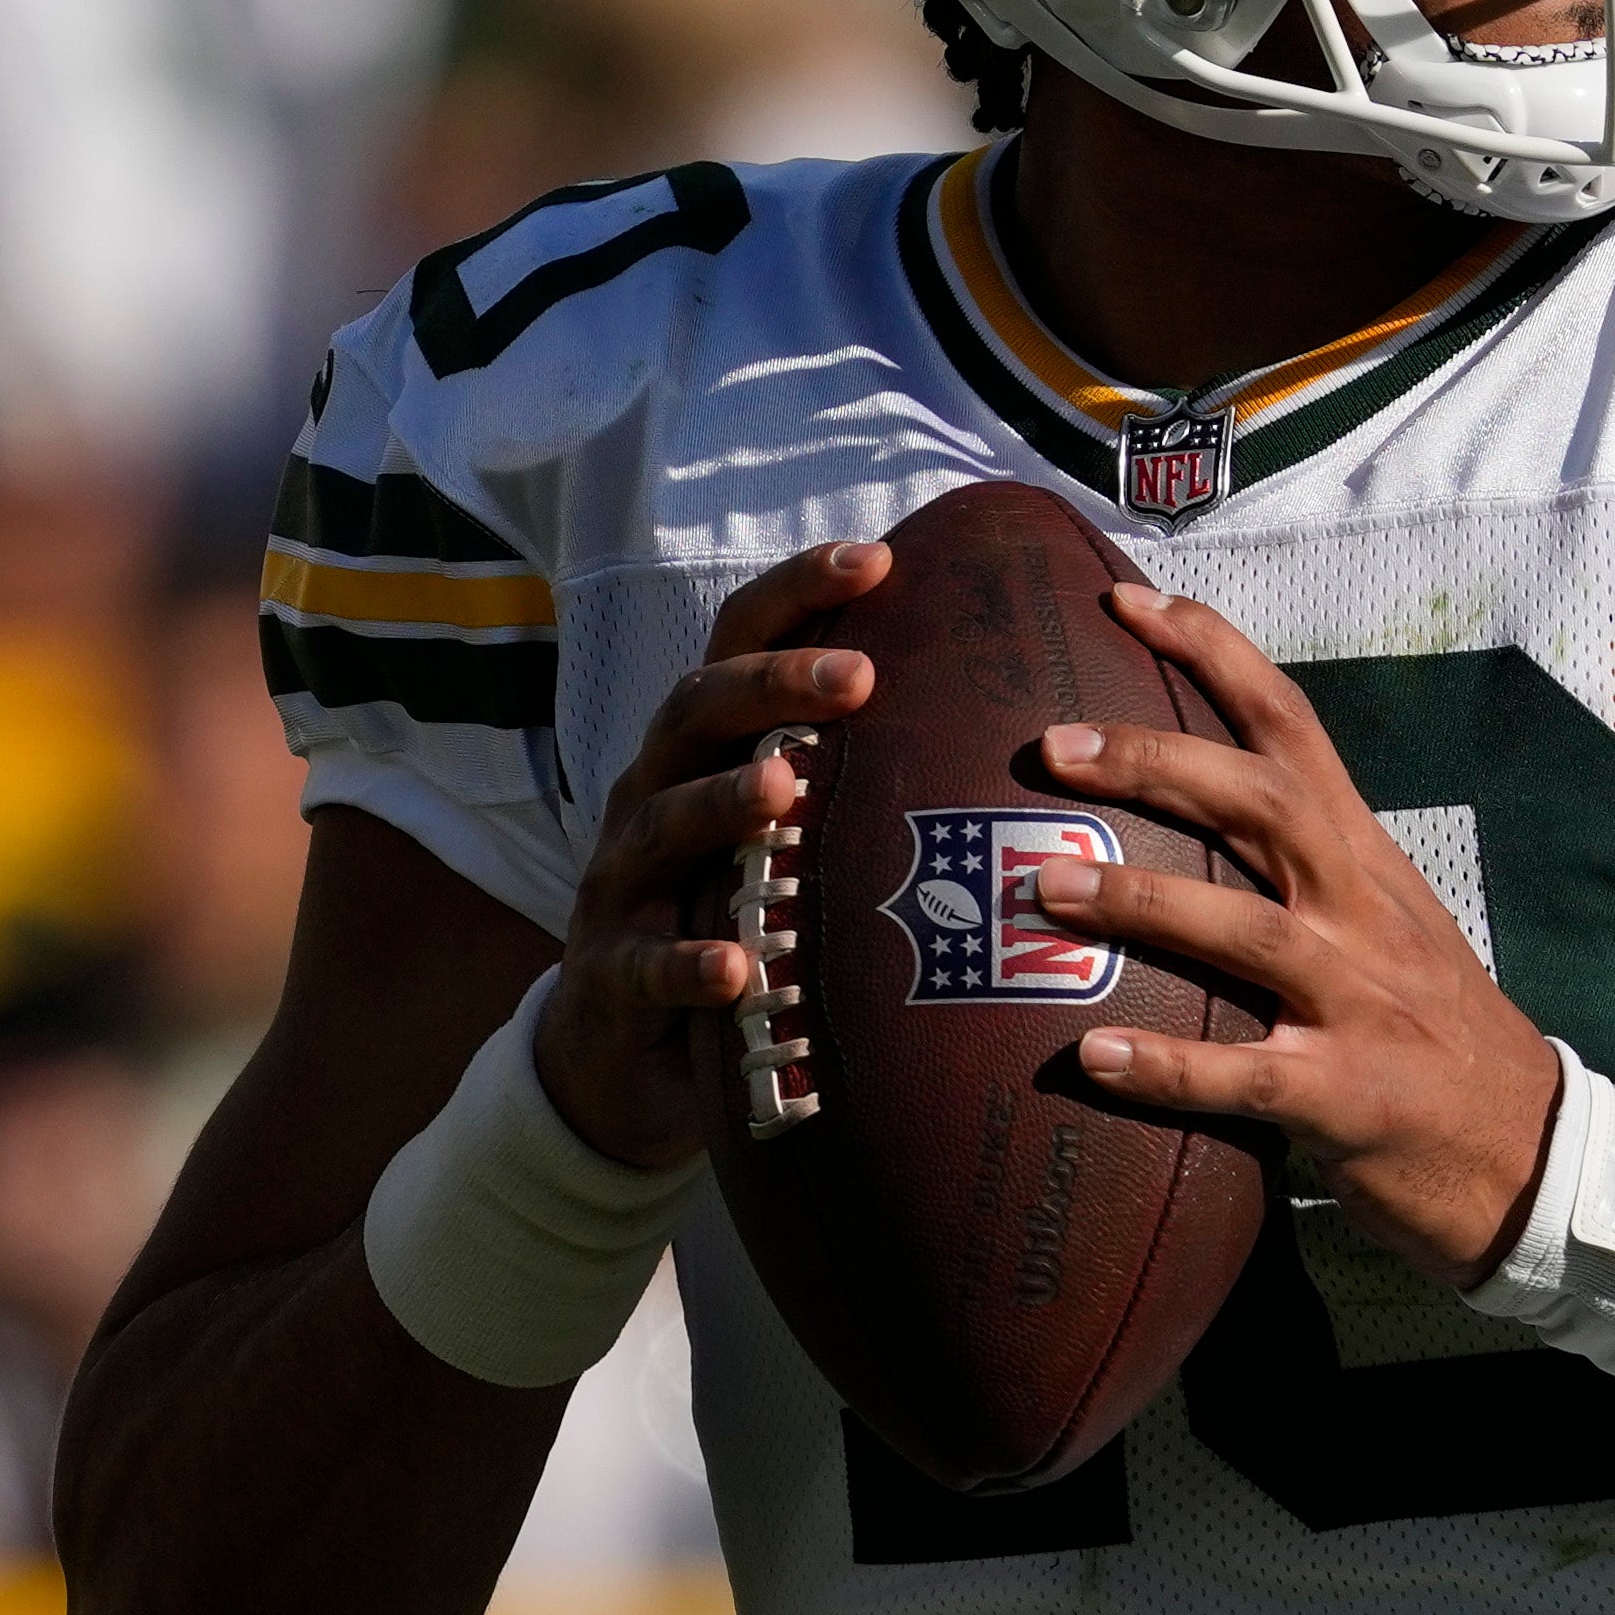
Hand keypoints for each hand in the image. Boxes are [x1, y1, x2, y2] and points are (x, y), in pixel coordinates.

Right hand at [529, 536, 887, 1166]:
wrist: (624, 1058)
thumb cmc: (734, 920)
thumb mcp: (789, 842)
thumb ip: (856, 777)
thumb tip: (1001, 712)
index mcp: (703, 750)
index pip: (740, 644)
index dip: (798, 594)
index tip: (878, 557)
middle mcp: (653, 796)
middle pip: (698, 712)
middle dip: (774, 685)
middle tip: (860, 676)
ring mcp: (624, 884)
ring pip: (662, 823)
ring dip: (722, 800)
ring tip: (783, 788)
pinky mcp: (613, 978)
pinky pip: (645, 966)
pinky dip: (689, 964)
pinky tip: (734, 969)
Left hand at [1029, 584, 1569, 1282]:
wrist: (1533, 1152)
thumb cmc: (1433, 1034)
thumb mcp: (1385, 923)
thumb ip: (1302, 870)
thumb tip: (1186, 814)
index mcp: (1366, 859)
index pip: (1292, 728)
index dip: (1213, 653)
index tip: (1123, 599)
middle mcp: (1363, 914)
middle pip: (1263, 805)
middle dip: (1159, 763)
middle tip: (1054, 745)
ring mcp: (1360, 1004)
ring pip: (1247, 931)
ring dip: (1142, 902)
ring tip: (1043, 885)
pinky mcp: (1348, 1098)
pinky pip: (1246, 1078)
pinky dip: (1168, 1068)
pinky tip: (1092, 1058)